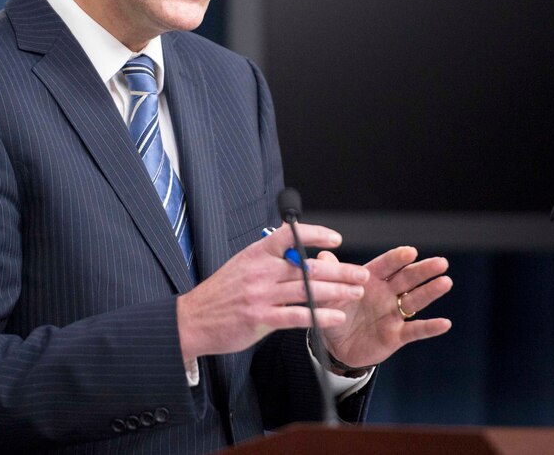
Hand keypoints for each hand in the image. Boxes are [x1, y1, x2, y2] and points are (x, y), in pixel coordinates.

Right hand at [177, 224, 367, 361]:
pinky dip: (320, 315)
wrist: (192, 319)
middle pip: (308, 266)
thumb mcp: (241, 265)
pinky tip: (336, 316)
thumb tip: (295, 246)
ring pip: (307, 290)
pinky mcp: (260, 319)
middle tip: (361, 274)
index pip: (290, 236)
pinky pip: (297, 315)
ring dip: (337, 292)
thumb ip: (268, 258)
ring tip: (356, 293)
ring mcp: (260, 295)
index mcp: (256, 253)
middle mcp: (260, 271)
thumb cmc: (221, 293)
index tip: (337, 239)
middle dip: (340, 270)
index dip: (315, 234)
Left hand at [314, 246, 451, 368]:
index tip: (410, 251)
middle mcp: (386, 293)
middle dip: (423, 270)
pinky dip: (430, 327)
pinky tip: (445, 323)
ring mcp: (393, 314)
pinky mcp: (397, 335)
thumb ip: (330, 277)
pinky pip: (415, 330)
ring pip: (415, 300)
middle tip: (441, 262)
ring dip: (431, 292)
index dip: (398, 259)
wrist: (336, 346)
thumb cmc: (334, 313)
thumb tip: (323, 255)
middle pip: (407, 279)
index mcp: (370, 279)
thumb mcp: (327, 295)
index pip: (386, 266)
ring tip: (446, 282)